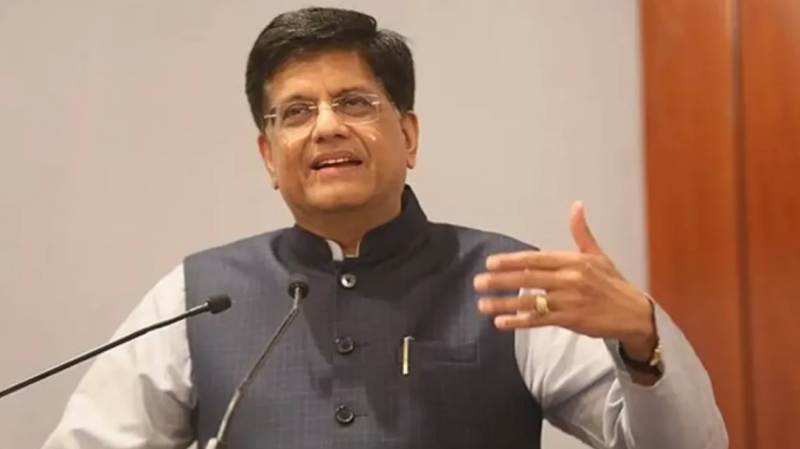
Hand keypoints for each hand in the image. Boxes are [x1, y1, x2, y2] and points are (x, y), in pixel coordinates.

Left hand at [474, 201, 656, 358]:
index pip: (536, 259)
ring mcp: (569, 301)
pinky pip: (540, 321)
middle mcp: (570, 279)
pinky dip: (519, 321)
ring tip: (482, 304)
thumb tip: (577, 205)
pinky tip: (501, 322)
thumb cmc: (612, 282)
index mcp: (574, 261)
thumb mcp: (598, 255)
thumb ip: (581, 232)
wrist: (634, 313)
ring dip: (504, 303)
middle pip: (528, 278)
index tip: (490, 263)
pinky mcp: (571, 320)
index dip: (511, 261)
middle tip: (477, 282)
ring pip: (530, 301)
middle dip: (500, 280)